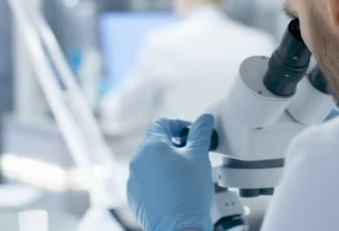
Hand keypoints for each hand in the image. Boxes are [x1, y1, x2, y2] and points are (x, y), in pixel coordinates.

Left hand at [126, 115, 214, 230]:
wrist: (179, 227)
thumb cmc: (190, 191)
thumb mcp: (200, 156)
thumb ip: (201, 133)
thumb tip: (205, 118)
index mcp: (151, 146)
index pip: (162, 124)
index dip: (180, 125)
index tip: (194, 135)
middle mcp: (137, 161)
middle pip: (156, 143)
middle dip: (175, 145)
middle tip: (194, 155)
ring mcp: (133, 180)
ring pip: (151, 163)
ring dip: (167, 163)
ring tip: (186, 175)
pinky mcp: (134, 197)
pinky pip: (147, 181)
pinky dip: (160, 180)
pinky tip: (176, 190)